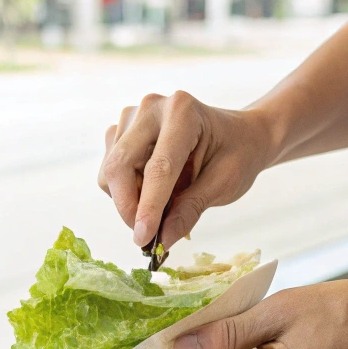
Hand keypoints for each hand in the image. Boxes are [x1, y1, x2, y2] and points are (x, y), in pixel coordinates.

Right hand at [98, 91, 275, 248]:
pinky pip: (109, 170)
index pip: (158, 167)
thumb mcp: (223, 184)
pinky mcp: (121, 130)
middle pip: (120, 165)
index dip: (148, 207)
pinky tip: (150, 190)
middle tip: (147, 236)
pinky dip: (125, 191)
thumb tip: (163, 241)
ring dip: (128, 200)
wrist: (237, 134)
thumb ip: (190, 210)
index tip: (143, 238)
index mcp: (182, 113)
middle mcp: (151, 108)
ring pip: (111, 171)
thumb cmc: (236, 154)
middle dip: (128, 208)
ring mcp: (132, 117)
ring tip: (160, 206)